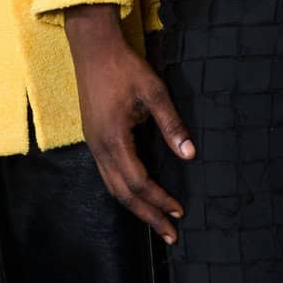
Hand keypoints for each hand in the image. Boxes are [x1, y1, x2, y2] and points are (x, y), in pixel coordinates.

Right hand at [64, 3, 193, 244]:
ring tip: (155, 221)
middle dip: (147, 215)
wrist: (92, 47)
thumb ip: (172, 125)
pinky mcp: (92, 137)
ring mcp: (92, 143)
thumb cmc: (125, 67)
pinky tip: (137, 193)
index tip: (179, 212)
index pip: (138, 181)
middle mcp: (99, 147)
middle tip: (169, 235)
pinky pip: (107, 174)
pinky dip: (123, 190)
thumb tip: (190, 155)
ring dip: (134, 206)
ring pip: (112, 186)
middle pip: (122, 193)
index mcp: (113, 138)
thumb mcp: (154, 91)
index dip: (159, 199)